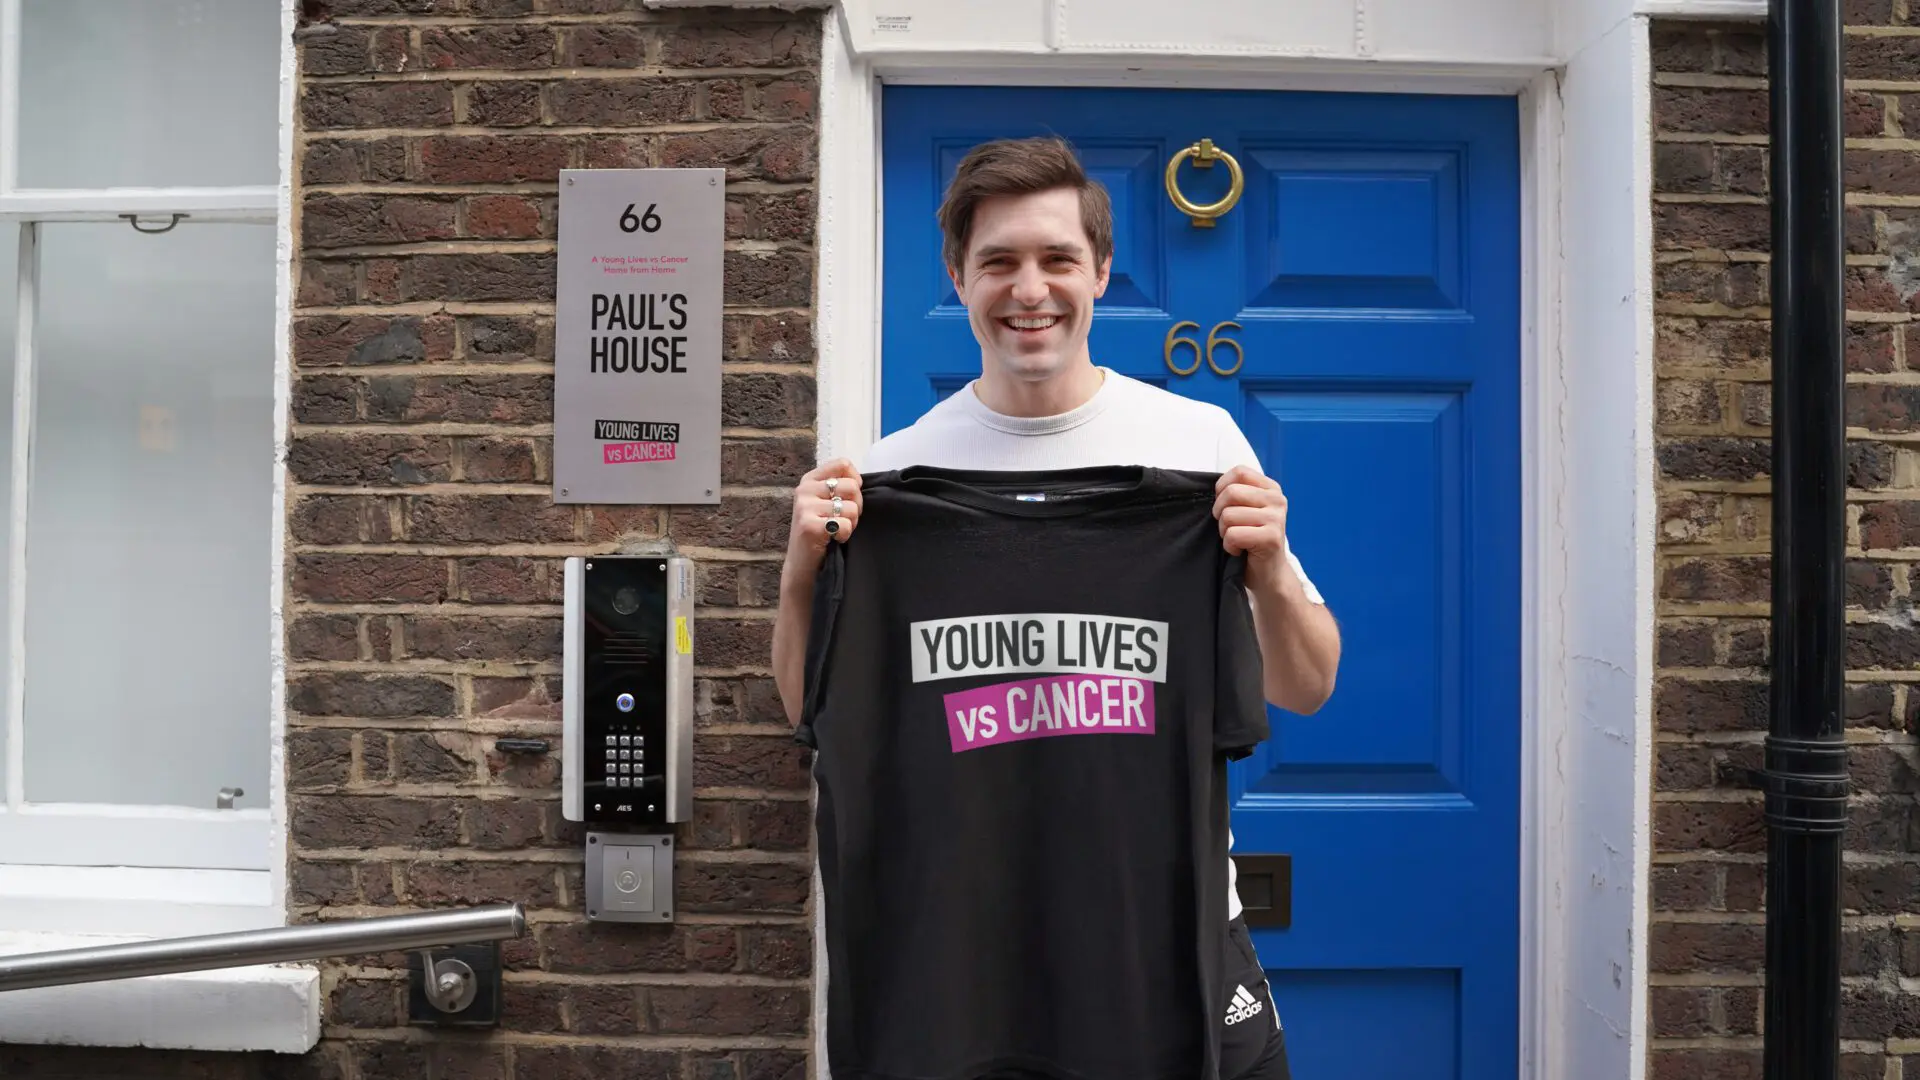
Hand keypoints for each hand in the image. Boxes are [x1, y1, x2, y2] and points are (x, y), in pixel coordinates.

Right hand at [788, 458, 861, 561]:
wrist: (801, 562)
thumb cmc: (818, 530)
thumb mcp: (824, 502)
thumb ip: (838, 487)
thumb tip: (860, 480)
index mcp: (810, 479)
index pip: (843, 464)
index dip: (856, 481)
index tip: (850, 498)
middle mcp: (805, 489)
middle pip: (852, 486)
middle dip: (857, 506)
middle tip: (846, 519)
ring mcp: (805, 507)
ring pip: (851, 508)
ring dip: (851, 523)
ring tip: (838, 529)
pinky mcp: (809, 526)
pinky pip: (845, 525)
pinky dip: (845, 535)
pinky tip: (834, 538)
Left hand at [1212, 465, 1294, 589]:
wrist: (1268, 573)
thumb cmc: (1251, 540)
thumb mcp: (1245, 510)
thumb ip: (1235, 494)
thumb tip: (1213, 488)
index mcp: (1271, 488)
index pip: (1239, 472)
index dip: (1222, 488)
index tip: (1224, 506)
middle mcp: (1277, 500)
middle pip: (1231, 493)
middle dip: (1220, 513)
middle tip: (1229, 528)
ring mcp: (1277, 518)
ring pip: (1229, 515)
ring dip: (1224, 532)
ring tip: (1237, 540)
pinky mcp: (1272, 538)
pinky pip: (1233, 535)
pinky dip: (1229, 546)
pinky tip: (1240, 550)